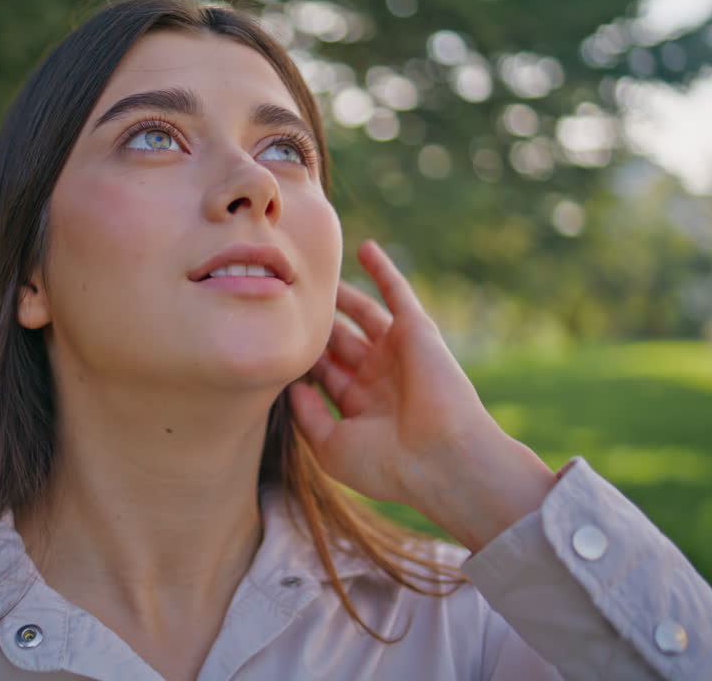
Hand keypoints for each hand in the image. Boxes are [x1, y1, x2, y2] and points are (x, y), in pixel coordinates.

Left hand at [289, 240, 555, 551]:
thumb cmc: (386, 464)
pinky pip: (397, 292)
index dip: (300, 358)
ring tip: (314, 273)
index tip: (271, 338)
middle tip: (286, 299)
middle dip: (316, 325)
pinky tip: (363, 247)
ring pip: (363, 315)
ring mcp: (398, 353)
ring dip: (342, 296)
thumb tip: (289, 385)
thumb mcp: (332, 447)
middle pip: (340, 342)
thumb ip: (306, 415)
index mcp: (363, 407)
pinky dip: (382, 269)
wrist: (440, 460)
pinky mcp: (416, 331)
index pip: (325, 375)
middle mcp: (380, 378)